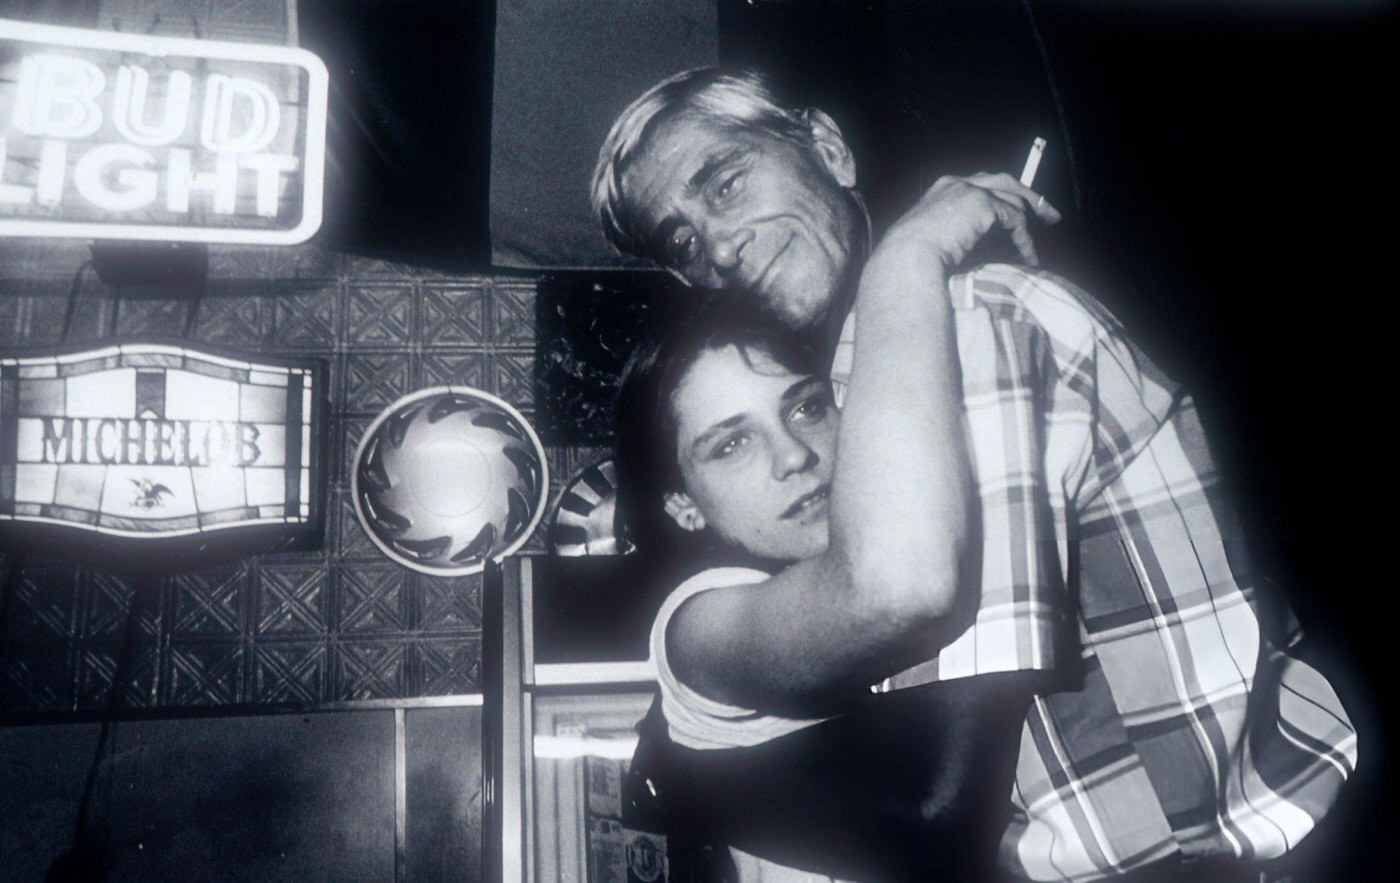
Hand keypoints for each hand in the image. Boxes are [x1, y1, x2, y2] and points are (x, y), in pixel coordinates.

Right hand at [876, 172, 1061, 271]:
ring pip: (1014, 201)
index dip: (1004, 196)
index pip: (983, 184)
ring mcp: (971, 190)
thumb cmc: (911, 261)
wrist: (906, 261)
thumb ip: (959, 233)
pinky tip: (1028, 258)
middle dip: (1030, 197)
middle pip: (1005, 181)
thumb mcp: (935, 240)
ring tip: (1041, 243)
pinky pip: (1016, 220)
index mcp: (943, 189)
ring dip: (1032, 223)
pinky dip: (1025, 241)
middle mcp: (958, 183)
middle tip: (1049, 215)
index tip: (1019, 211)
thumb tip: (985, 246)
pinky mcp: (984, 204)